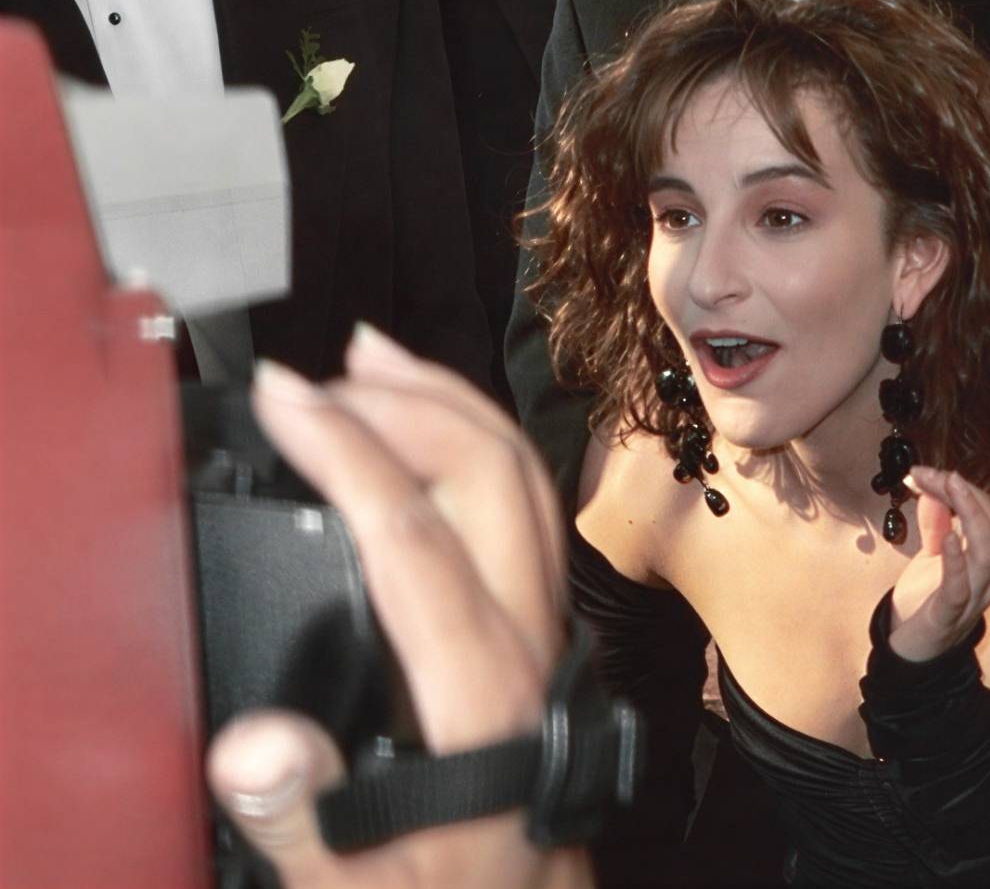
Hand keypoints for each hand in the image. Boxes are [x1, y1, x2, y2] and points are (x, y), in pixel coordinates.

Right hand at [205, 325, 589, 888]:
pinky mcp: (541, 622)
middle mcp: (527, 638)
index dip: (349, 452)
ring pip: (520, 476)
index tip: (285, 397)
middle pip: (489, 476)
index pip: (415, 536)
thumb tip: (252, 746)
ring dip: (449, 402)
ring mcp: (544, 622)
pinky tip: (427, 430)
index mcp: (483, 693)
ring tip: (374, 358)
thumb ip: (307, 823)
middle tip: (314, 376)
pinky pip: (523, 503)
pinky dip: (473, 441)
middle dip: (403, 402)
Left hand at [887, 467, 989, 661]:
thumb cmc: (927, 602)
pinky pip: (960, 587)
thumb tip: (932, 487)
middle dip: (966, 495)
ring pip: (987, 554)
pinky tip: (947, 537)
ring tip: (951, 489)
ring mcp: (972, 596)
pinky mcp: (949, 615)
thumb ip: (937, 524)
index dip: (960, 489)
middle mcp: (986, 575)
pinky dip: (956, 560)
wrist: (913, 651)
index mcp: (984, 558)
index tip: (925, 471)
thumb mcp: (932, 556)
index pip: (985, 513)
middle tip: (939, 474)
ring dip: (970, 517)